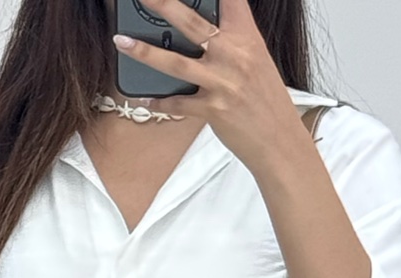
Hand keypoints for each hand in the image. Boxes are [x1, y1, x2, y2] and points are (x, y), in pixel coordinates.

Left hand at [113, 0, 303, 170]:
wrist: (279, 140)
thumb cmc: (266, 99)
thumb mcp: (254, 59)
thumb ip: (231, 39)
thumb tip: (203, 29)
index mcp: (246, 36)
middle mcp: (233, 54)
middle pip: (191, 22)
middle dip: (162, 4)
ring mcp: (222, 82)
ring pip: (176, 62)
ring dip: (145, 52)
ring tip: (121, 41)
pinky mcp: (213, 109)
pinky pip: (178, 104)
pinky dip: (160, 101)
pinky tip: (143, 97)